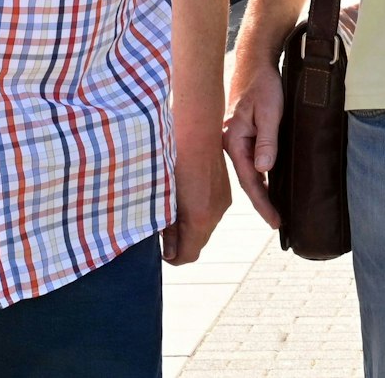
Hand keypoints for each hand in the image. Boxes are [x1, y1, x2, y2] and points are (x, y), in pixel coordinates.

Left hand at [162, 132, 232, 263]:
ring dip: (188, 226)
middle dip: (179, 242)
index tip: (159, 248)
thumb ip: (166, 227)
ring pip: (204, 228)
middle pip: (197, 243)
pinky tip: (182, 196)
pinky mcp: (224, 191)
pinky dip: (196, 213)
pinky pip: (210, 212)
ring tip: (168, 209)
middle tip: (160, 229)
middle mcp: (215, 213)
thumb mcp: (163, 195)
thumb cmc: (172, 159)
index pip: (188, 255)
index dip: (172, 256)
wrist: (195, 128)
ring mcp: (222, 202)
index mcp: (199, 218)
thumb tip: (167, 251)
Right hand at [223, 58, 285, 227]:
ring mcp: (234, 138)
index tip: (275, 221)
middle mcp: (229, 142)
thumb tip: (264, 170)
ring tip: (274, 209)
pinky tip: (267, 183)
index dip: (262, 202)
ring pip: (247, 171)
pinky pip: (248, 160)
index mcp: (233, 140)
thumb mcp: (269, 112)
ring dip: (260, 190)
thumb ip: (266, 141)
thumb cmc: (263, 85)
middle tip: (278, 223)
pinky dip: (258, 175)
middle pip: (247, 180)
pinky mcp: (241, 134)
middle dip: (261, 202)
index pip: (249, 180)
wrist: (255, 63)